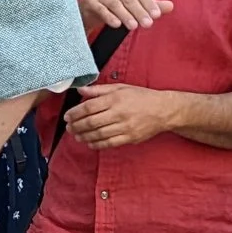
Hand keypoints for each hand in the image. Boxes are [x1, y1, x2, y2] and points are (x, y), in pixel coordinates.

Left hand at [62, 83, 178, 148]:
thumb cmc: (141, 97)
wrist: (163, 110)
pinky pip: (110, 143)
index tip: (67, 116)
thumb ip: (99, 90)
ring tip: (77, 136)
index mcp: (116, 99)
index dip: (75, 113)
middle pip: (91, 122)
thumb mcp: (120, 88)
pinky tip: (90, 143)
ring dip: (84, 136)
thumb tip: (81, 90)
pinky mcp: (130, 138)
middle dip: (77, 126)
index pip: (89, 107)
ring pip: (99, 134)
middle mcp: (119, 113)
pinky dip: (97, 144)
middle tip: (69, 128)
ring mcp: (125, 127)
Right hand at [80, 0, 174, 32]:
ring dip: (126, 15)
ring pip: (115, 4)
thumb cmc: (114, 8)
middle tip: (148, 24)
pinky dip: (109, 16)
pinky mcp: (90, 1)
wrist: (88, 12)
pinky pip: (100, 9)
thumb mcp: (134, 7)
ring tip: (133, 27)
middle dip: (139, 12)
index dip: (149, 4)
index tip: (156, 15)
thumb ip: (151, 6)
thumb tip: (171, 6)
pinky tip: (116, 25)